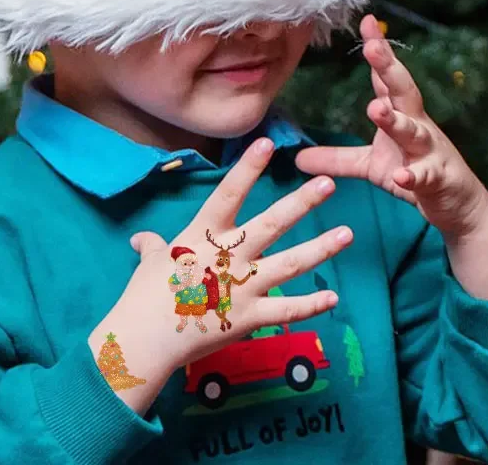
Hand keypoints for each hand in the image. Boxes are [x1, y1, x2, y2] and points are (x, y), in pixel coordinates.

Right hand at [93, 138, 351, 393]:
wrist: (140, 344)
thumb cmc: (142, 298)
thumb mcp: (150, 264)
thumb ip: (155, 247)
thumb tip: (143, 238)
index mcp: (203, 236)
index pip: (228, 194)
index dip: (248, 168)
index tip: (269, 143)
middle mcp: (228, 257)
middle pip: (271, 224)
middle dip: (302, 203)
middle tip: (329, 185)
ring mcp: (241, 287)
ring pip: (289, 264)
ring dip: (320, 249)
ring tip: (347, 234)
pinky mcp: (248, 318)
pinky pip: (285, 311)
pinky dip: (310, 305)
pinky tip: (333, 298)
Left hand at [297, 16, 487, 238]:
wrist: (459, 205)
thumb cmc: (417, 174)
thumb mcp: (372, 165)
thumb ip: (338, 158)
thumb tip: (299, 157)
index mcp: (402, 115)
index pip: (386, 78)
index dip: (378, 50)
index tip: (366, 22)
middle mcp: (418, 125)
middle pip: (403, 91)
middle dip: (389, 68)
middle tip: (373, 47)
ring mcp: (430, 151)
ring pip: (413, 130)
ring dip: (395, 120)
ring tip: (376, 109)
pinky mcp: (439, 178)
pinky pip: (425, 176)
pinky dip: (414, 175)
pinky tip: (403, 176)